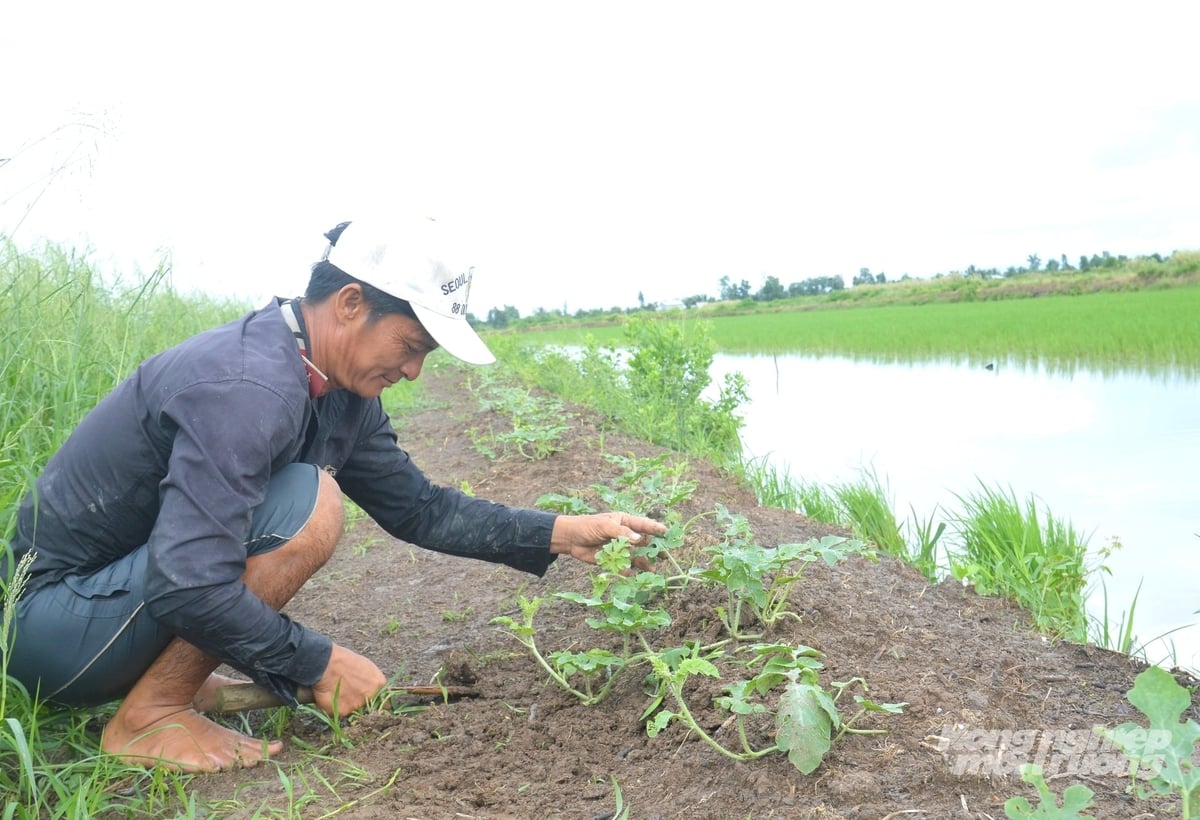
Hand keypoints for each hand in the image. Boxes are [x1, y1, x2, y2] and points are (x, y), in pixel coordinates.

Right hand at [312, 643, 386, 717]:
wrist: (326, 664)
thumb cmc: (343, 659)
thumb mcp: (365, 665)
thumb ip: (371, 680)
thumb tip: (371, 687)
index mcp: (378, 683)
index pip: (383, 699)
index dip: (375, 701)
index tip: (370, 702)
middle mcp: (371, 696)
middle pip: (367, 706)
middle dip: (359, 703)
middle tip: (348, 693)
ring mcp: (357, 705)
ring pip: (352, 710)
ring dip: (345, 704)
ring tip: (336, 691)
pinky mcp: (343, 712)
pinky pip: (338, 713)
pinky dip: (333, 707)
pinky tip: (328, 696)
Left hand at [549, 511, 666, 570]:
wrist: (571, 539)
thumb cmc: (588, 526)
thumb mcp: (605, 525)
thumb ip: (622, 532)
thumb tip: (638, 539)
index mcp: (625, 522)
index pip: (644, 524)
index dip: (655, 528)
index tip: (666, 532)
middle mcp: (626, 535)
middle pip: (644, 542)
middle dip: (654, 548)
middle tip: (664, 555)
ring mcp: (620, 548)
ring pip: (637, 556)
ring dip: (644, 562)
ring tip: (652, 569)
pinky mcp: (613, 560)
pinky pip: (625, 566)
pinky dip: (629, 571)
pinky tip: (633, 574)